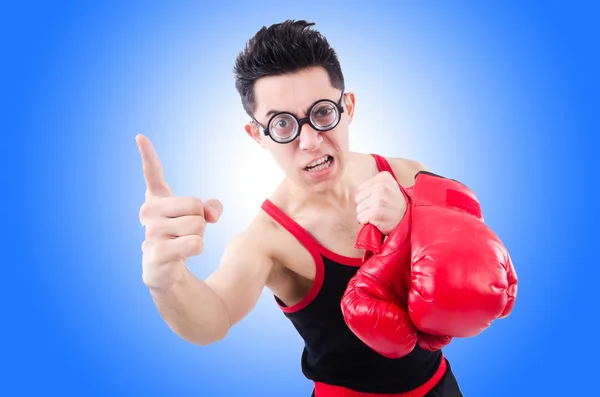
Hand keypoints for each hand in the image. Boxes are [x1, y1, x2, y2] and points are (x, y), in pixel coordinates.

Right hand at [136, 134, 222, 289]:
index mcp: (157, 200)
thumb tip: (211, 213)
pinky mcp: (156, 253)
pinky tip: (182, 255)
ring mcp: (150, 232)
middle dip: (200, 219)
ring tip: (182, 243)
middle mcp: (148, 212)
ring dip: (199, 236)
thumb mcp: (199, 217)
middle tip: (186, 232)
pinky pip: (195, 243)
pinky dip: (197, 248)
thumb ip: (211, 208)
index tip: (140, 136)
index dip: (148, 155)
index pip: (152, 174)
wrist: (167, 270)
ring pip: (197, 225)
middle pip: (195, 204)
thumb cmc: (181, 237)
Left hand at [355, 171, 406, 234]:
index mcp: (384, 177)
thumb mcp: (389, 187)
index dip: (368, 197)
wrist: (408, 219)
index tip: (380, 200)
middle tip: (379, 209)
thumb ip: (374, 184)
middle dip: (366, 205)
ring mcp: (379, 200)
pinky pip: (361, 218)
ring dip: (366, 214)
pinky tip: (377, 220)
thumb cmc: (395, 205)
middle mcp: (381, 187)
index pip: (361, 189)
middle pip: (358, 198)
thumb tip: (355, 187)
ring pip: (359, 209)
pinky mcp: (376, 213)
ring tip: (379, 215)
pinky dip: (366, 221)